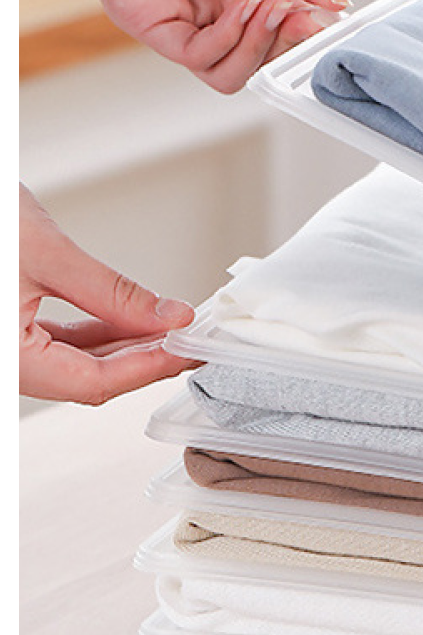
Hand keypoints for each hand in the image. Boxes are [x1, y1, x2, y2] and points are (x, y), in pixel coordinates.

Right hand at [19, 185, 200, 403]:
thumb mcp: (45, 253)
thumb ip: (111, 292)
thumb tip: (168, 317)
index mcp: (5, 358)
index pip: (93, 382)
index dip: (149, 367)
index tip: (190, 349)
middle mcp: (2, 362)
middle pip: (87, 376)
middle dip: (145, 357)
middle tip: (193, 340)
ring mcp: (4, 347)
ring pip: (75, 360)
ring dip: (125, 345)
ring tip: (170, 327)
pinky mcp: (4, 327)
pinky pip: (56, 341)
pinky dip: (97, 331)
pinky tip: (132, 318)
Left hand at [20, 0, 349, 92]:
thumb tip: (337, 1)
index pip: (292, 26)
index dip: (313, 32)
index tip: (330, 19)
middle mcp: (221, 3)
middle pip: (266, 57)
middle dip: (289, 44)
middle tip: (301, 17)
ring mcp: (187, 15)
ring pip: (233, 71)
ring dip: (260, 51)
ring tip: (272, 13)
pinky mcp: (151, 21)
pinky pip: (199, 57)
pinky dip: (228, 44)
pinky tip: (242, 12)